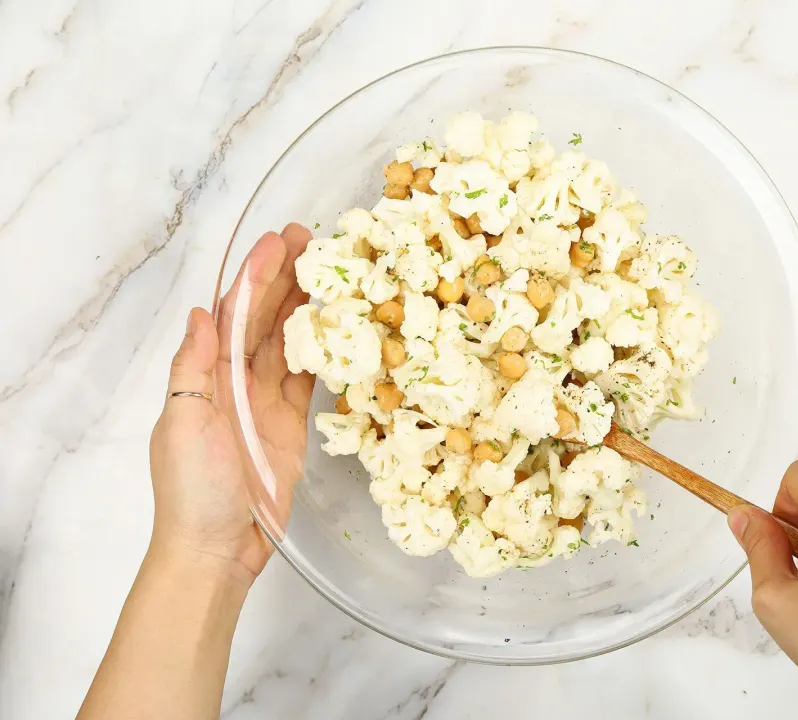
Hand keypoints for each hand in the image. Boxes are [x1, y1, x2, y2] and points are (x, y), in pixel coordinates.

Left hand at [149, 224, 313, 585]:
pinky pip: (307, 380)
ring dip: (304, 306)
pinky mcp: (291, 425)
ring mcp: (265, 403)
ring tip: (328, 271)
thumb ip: (193, 369)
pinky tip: (337, 326)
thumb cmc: (191, 490)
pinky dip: (320, 351)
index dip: (254, 277)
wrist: (215, 549)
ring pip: (287, 342)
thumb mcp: (182, 424)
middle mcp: (235, 382)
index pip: (232, 314)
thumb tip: (201, 313)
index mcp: (206, 375)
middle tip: (310, 239)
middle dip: (283, 278)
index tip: (276, 243)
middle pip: (262, 319)